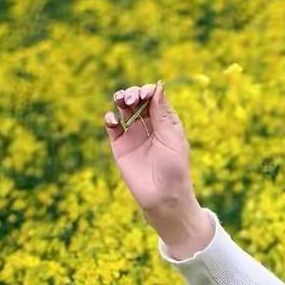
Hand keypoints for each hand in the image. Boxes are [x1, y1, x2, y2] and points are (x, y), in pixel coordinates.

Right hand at [103, 80, 195, 214]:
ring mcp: (134, 136)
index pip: (154, 98)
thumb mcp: (171, 138)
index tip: (145, 94)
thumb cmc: (174, 170)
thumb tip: (158, 86)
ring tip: (121, 101)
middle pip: (137, 101)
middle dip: (133, 93)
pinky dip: (110, 119)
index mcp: (165, 123)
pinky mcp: (120, 146)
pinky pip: (112, 127)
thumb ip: (162, 113)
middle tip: (131, 98)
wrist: (164, 198)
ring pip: (123, 110)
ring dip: (120, 100)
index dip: (148, 91)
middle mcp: (149, 127)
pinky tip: (113, 120)